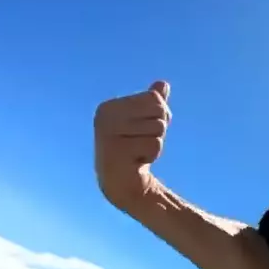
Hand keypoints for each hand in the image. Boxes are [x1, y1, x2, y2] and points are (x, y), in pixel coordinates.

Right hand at [94, 81, 171, 209]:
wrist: (122, 184)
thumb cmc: (135, 150)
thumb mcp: (146, 123)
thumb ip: (152, 103)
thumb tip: (163, 84)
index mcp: (109, 107)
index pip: (154, 98)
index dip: (159, 116)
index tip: (143, 130)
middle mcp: (105, 118)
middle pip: (159, 112)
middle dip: (158, 130)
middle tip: (141, 144)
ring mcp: (109, 135)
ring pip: (158, 129)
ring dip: (155, 145)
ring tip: (138, 153)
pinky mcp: (118, 152)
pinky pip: (154, 145)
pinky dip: (152, 155)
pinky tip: (137, 162)